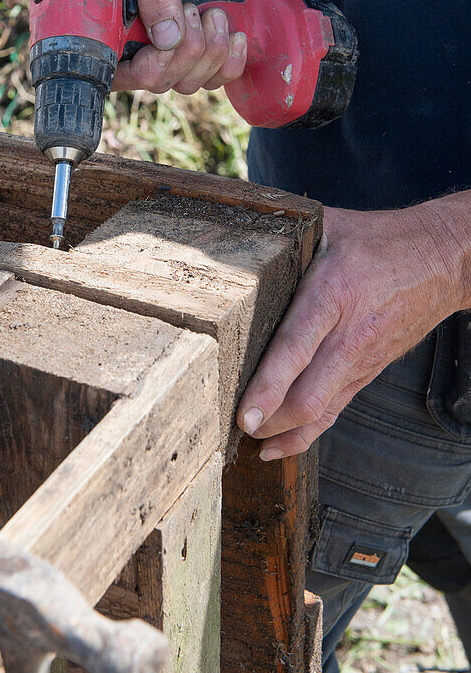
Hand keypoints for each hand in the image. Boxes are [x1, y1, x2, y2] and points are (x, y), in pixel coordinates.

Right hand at [112, 0, 246, 94]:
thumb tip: (166, 39)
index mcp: (114, 31)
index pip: (120, 76)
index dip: (149, 64)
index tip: (168, 36)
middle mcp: (138, 52)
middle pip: (160, 81)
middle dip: (187, 47)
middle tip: (193, 8)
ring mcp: (170, 60)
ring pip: (190, 83)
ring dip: (211, 50)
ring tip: (214, 12)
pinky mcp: (199, 59)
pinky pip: (216, 80)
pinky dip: (232, 61)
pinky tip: (236, 36)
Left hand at [237, 204, 464, 459]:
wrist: (442, 260)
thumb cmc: (377, 240)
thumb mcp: (329, 227)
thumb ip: (283, 238)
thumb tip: (234, 246)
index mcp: (332, 293)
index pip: (296, 348)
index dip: (268, 386)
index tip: (244, 414)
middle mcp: (347, 334)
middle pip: (308, 396)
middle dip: (268, 422)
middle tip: (230, 428)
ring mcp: (361, 360)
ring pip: (321, 412)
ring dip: (282, 434)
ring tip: (247, 442)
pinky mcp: (367, 372)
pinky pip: (333, 411)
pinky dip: (305, 434)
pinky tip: (276, 445)